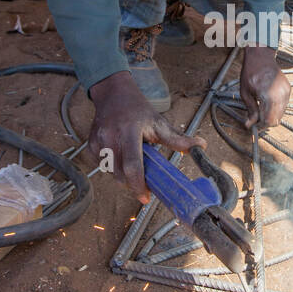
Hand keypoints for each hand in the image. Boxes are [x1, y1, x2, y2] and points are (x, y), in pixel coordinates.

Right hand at [88, 70, 205, 202]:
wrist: (113, 94)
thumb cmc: (137, 109)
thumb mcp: (158, 122)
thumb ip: (177, 139)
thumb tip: (201, 146)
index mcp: (129, 131)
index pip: (133, 166)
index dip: (138, 185)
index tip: (146, 197)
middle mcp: (111, 137)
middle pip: (120, 175)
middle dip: (133, 184)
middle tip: (145, 185)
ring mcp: (98, 141)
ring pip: (111, 173)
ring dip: (124, 176)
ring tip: (134, 164)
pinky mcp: (91, 145)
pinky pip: (104, 166)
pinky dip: (114, 168)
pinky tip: (122, 157)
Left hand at [240, 46, 290, 128]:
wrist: (261, 57)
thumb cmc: (250, 72)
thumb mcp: (245, 92)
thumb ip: (250, 109)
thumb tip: (249, 125)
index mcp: (268, 95)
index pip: (268, 120)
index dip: (261, 126)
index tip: (253, 126)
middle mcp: (280, 94)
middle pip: (276, 119)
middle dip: (266, 122)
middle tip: (255, 120)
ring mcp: (286, 92)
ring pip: (281, 114)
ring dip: (271, 116)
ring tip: (260, 111)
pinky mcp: (288, 89)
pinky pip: (284, 106)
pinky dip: (276, 109)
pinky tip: (266, 103)